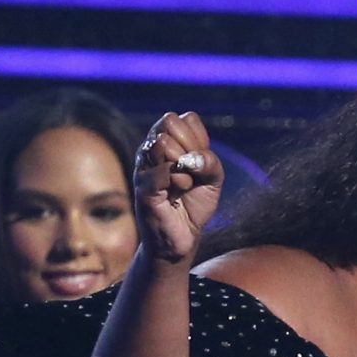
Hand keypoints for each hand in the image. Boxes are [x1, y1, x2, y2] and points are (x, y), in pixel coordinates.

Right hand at [134, 111, 223, 264]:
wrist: (183, 237)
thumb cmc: (194, 205)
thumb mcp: (213, 180)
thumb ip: (211, 162)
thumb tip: (193, 157)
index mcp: (167, 142)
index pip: (186, 119)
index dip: (200, 138)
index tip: (201, 161)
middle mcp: (151, 149)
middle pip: (170, 122)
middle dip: (192, 146)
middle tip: (192, 171)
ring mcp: (144, 166)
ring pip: (164, 142)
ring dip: (185, 164)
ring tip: (185, 183)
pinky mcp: (143, 186)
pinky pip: (164, 170)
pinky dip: (180, 181)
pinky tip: (178, 193)